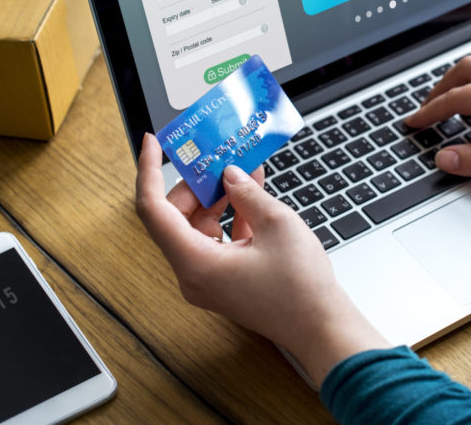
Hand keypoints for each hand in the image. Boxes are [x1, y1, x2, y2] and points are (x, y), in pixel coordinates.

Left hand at [135, 134, 389, 384]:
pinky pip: (215, 239)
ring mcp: (207, 279)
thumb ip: (247, 193)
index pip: (153, 210)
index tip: (154, 144)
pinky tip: (251, 194)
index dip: (150, 172)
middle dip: (196, 183)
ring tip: (239, 169)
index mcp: (195, 263)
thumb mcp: (277, 224)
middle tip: (215, 155)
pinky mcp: (223, 279)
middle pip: (176, 217)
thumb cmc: (300, 287)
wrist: (320, 325)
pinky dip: (230, 215)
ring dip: (217, 197)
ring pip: (197, 227)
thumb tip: (230, 174)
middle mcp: (193, 274)